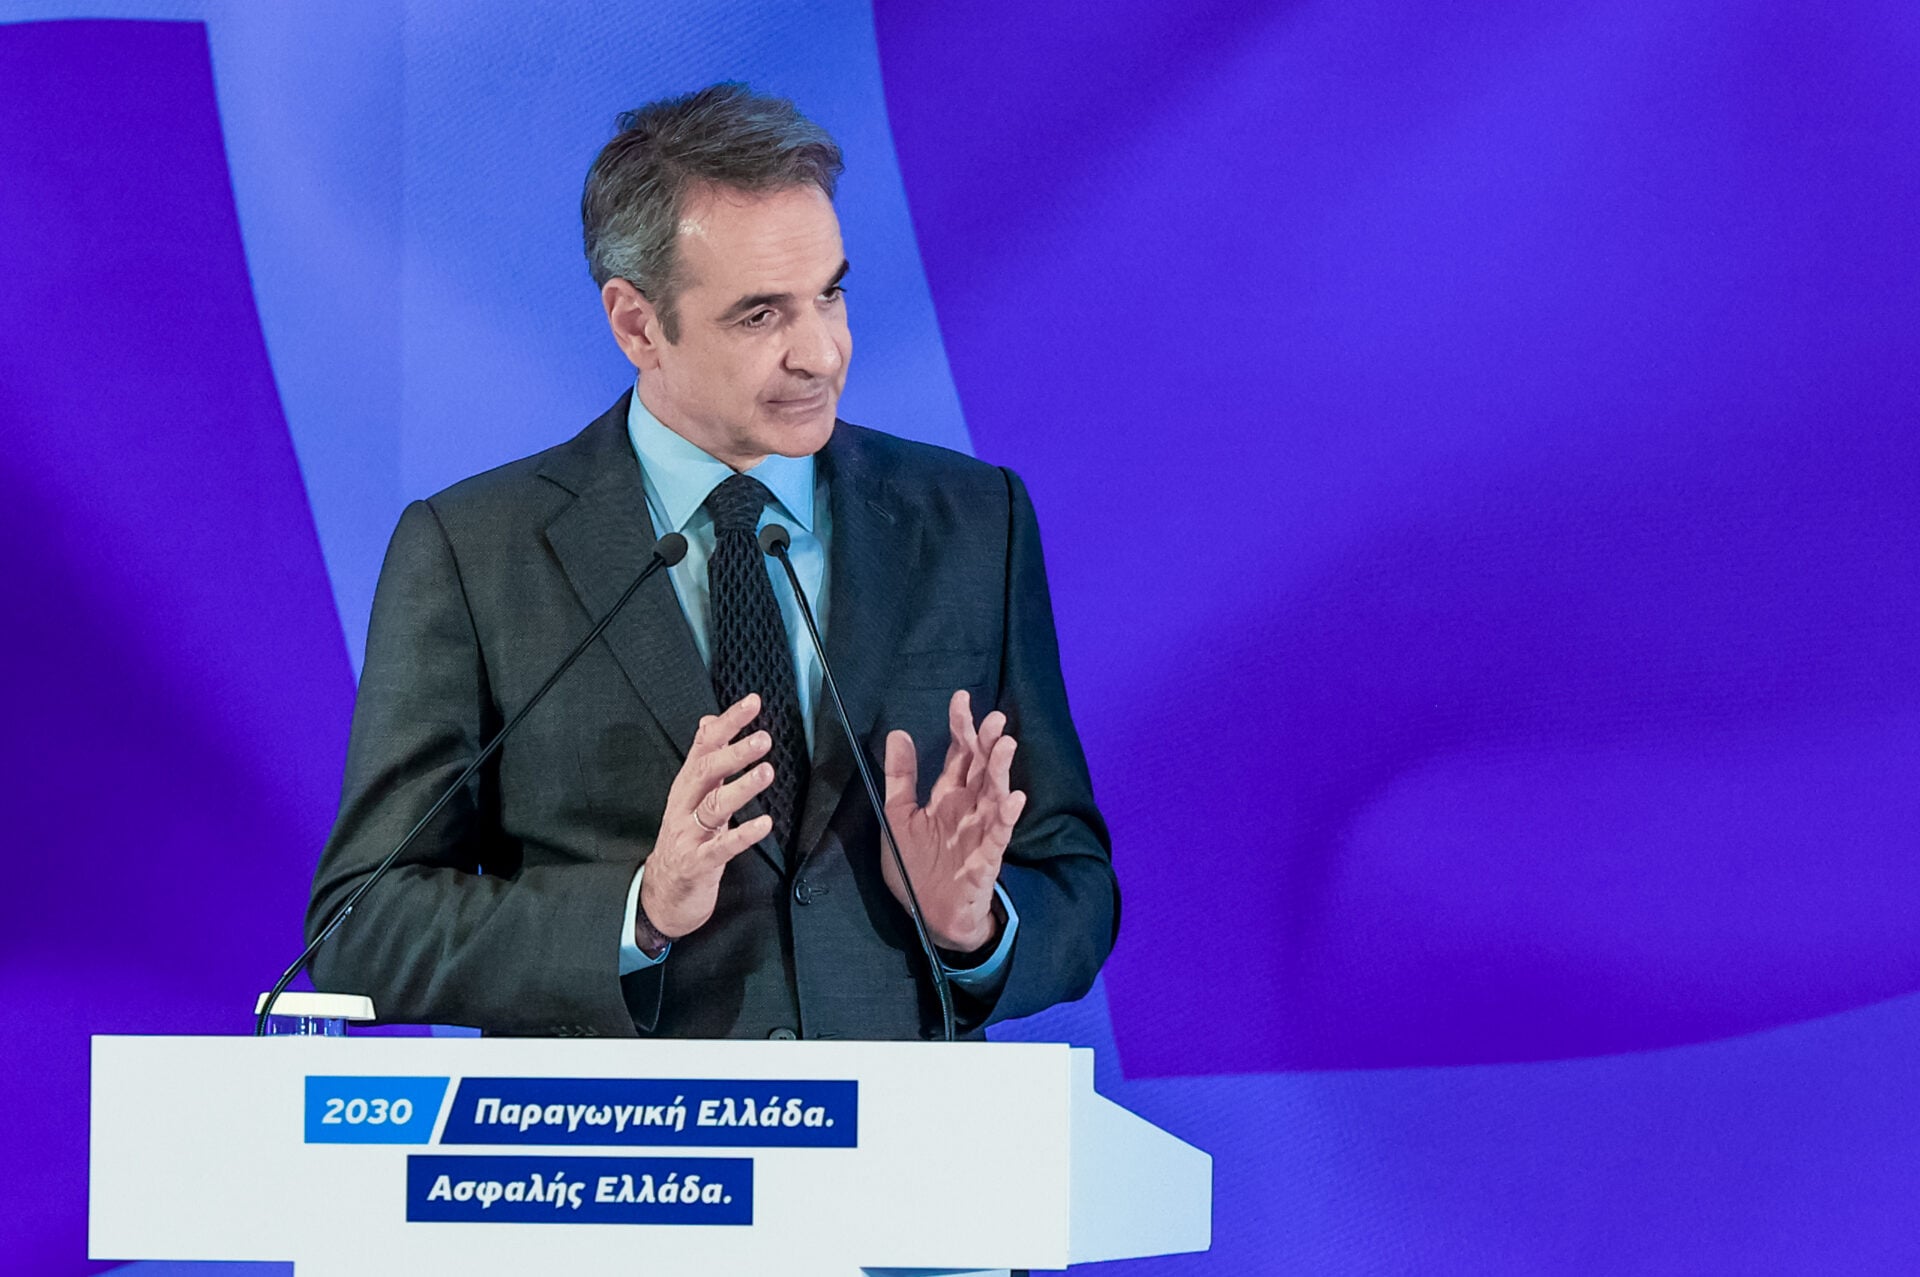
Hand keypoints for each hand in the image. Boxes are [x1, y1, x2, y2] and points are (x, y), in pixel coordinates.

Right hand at [639, 693, 775, 941]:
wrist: (662, 894)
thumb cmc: (683, 840)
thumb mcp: (691, 795)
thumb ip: (704, 759)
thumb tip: (710, 720)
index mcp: (686, 786)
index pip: (705, 746)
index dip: (728, 723)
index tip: (752, 702)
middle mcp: (684, 805)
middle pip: (706, 772)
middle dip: (734, 753)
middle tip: (763, 738)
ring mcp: (689, 834)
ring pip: (713, 805)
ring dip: (741, 787)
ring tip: (766, 771)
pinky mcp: (698, 863)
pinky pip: (722, 847)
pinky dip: (743, 834)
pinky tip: (764, 823)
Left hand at [881, 690, 1026, 952]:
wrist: (929, 917)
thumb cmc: (916, 869)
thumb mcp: (897, 818)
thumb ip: (900, 778)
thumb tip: (899, 732)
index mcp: (947, 797)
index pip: (957, 755)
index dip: (960, 727)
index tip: (961, 698)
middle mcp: (967, 809)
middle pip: (980, 769)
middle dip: (987, 743)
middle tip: (995, 718)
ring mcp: (979, 832)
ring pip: (994, 795)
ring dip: (1000, 771)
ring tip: (1006, 745)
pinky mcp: (986, 859)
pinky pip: (998, 836)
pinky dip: (1006, 817)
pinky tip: (1015, 798)